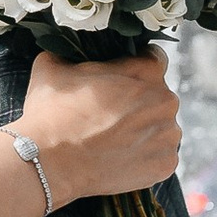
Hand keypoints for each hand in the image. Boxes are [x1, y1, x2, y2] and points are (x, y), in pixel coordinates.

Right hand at [20, 47, 182, 206]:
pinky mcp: (165, 166)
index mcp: (146, 72)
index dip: (134, 67)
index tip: (118, 79)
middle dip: (138, 101)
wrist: (49, 164)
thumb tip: (67, 51)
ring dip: (143, 129)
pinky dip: (144, 156)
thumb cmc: (51, 114)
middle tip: (109, 112)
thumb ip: (70, 53)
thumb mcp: (52, 66)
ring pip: (160, 126)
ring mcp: (167, 136)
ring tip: (112, 138)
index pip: (154, 59)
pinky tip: (118, 156)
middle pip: (158, 96)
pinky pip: (160, 155)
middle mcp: (164, 102)